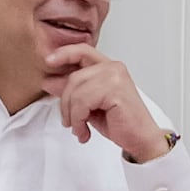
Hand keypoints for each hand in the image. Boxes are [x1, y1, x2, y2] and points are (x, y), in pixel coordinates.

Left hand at [39, 42, 172, 159]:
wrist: (140, 139)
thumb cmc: (120, 122)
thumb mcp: (89, 105)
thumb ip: (72, 91)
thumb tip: (49, 81)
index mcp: (109, 68)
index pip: (83, 51)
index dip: (64, 53)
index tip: (49, 61)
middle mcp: (113, 68)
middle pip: (74, 77)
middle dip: (65, 103)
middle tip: (69, 121)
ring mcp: (115, 78)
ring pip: (76, 91)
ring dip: (72, 115)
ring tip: (79, 128)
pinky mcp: (115, 91)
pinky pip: (82, 103)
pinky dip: (79, 120)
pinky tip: (85, 131)